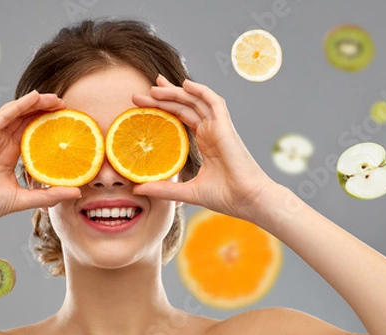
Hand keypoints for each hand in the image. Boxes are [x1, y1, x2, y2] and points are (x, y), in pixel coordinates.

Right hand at [0, 90, 80, 231]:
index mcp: (10, 155)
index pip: (33, 134)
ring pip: (17, 113)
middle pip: (27, 120)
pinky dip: (20, 104)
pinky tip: (35, 97)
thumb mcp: (25, 199)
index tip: (68, 122)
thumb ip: (49, 195)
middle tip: (66, 105)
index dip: (49, 125)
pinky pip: (4, 115)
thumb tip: (76, 192)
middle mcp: (2, 143)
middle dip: (46, 110)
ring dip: (36, 103)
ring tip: (56, 99)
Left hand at [131, 75, 275, 220]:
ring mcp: (219, 128)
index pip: (181, 117)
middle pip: (185, 106)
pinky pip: (214, 102)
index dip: (164, 107)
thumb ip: (164, 189)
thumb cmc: (226, 197)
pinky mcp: (226, 128)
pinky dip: (201, 91)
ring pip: (195, 101)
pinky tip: (185, 84)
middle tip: (140, 94)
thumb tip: (137, 190)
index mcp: (205, 142)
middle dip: (164, 97)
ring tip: (154, 87)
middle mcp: (211, 131)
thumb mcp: (187, 192)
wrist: (248, 200)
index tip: (144, 103)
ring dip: (175, 92)